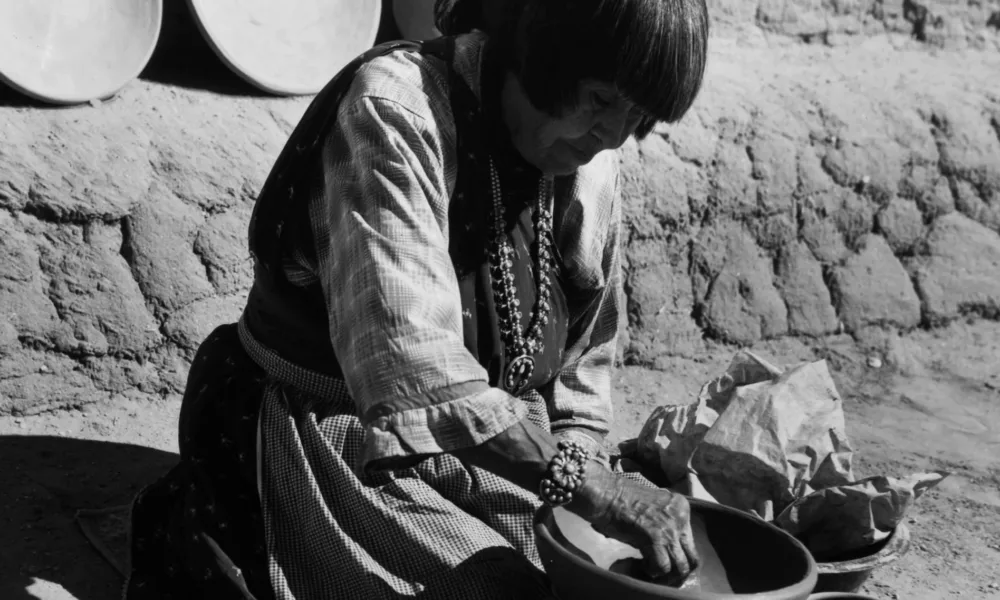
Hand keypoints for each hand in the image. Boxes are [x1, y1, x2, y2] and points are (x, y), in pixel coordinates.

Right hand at [573, 467, 698, 582]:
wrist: (605, 493)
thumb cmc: (621, 499)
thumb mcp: (652, 506)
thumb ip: (664, 522)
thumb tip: (666, 546)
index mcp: (681, 507)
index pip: (690, 541)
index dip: (677, 554)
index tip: (661, 556)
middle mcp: (681, 518)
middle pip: (692, 557)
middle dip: (678, 570)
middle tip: (661, 571)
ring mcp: (670, 529)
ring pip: (681, 566)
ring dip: (666, 575)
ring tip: (650, 570)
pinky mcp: (655, 539)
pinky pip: (663, 567)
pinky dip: (652, 571)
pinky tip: (641, 564)